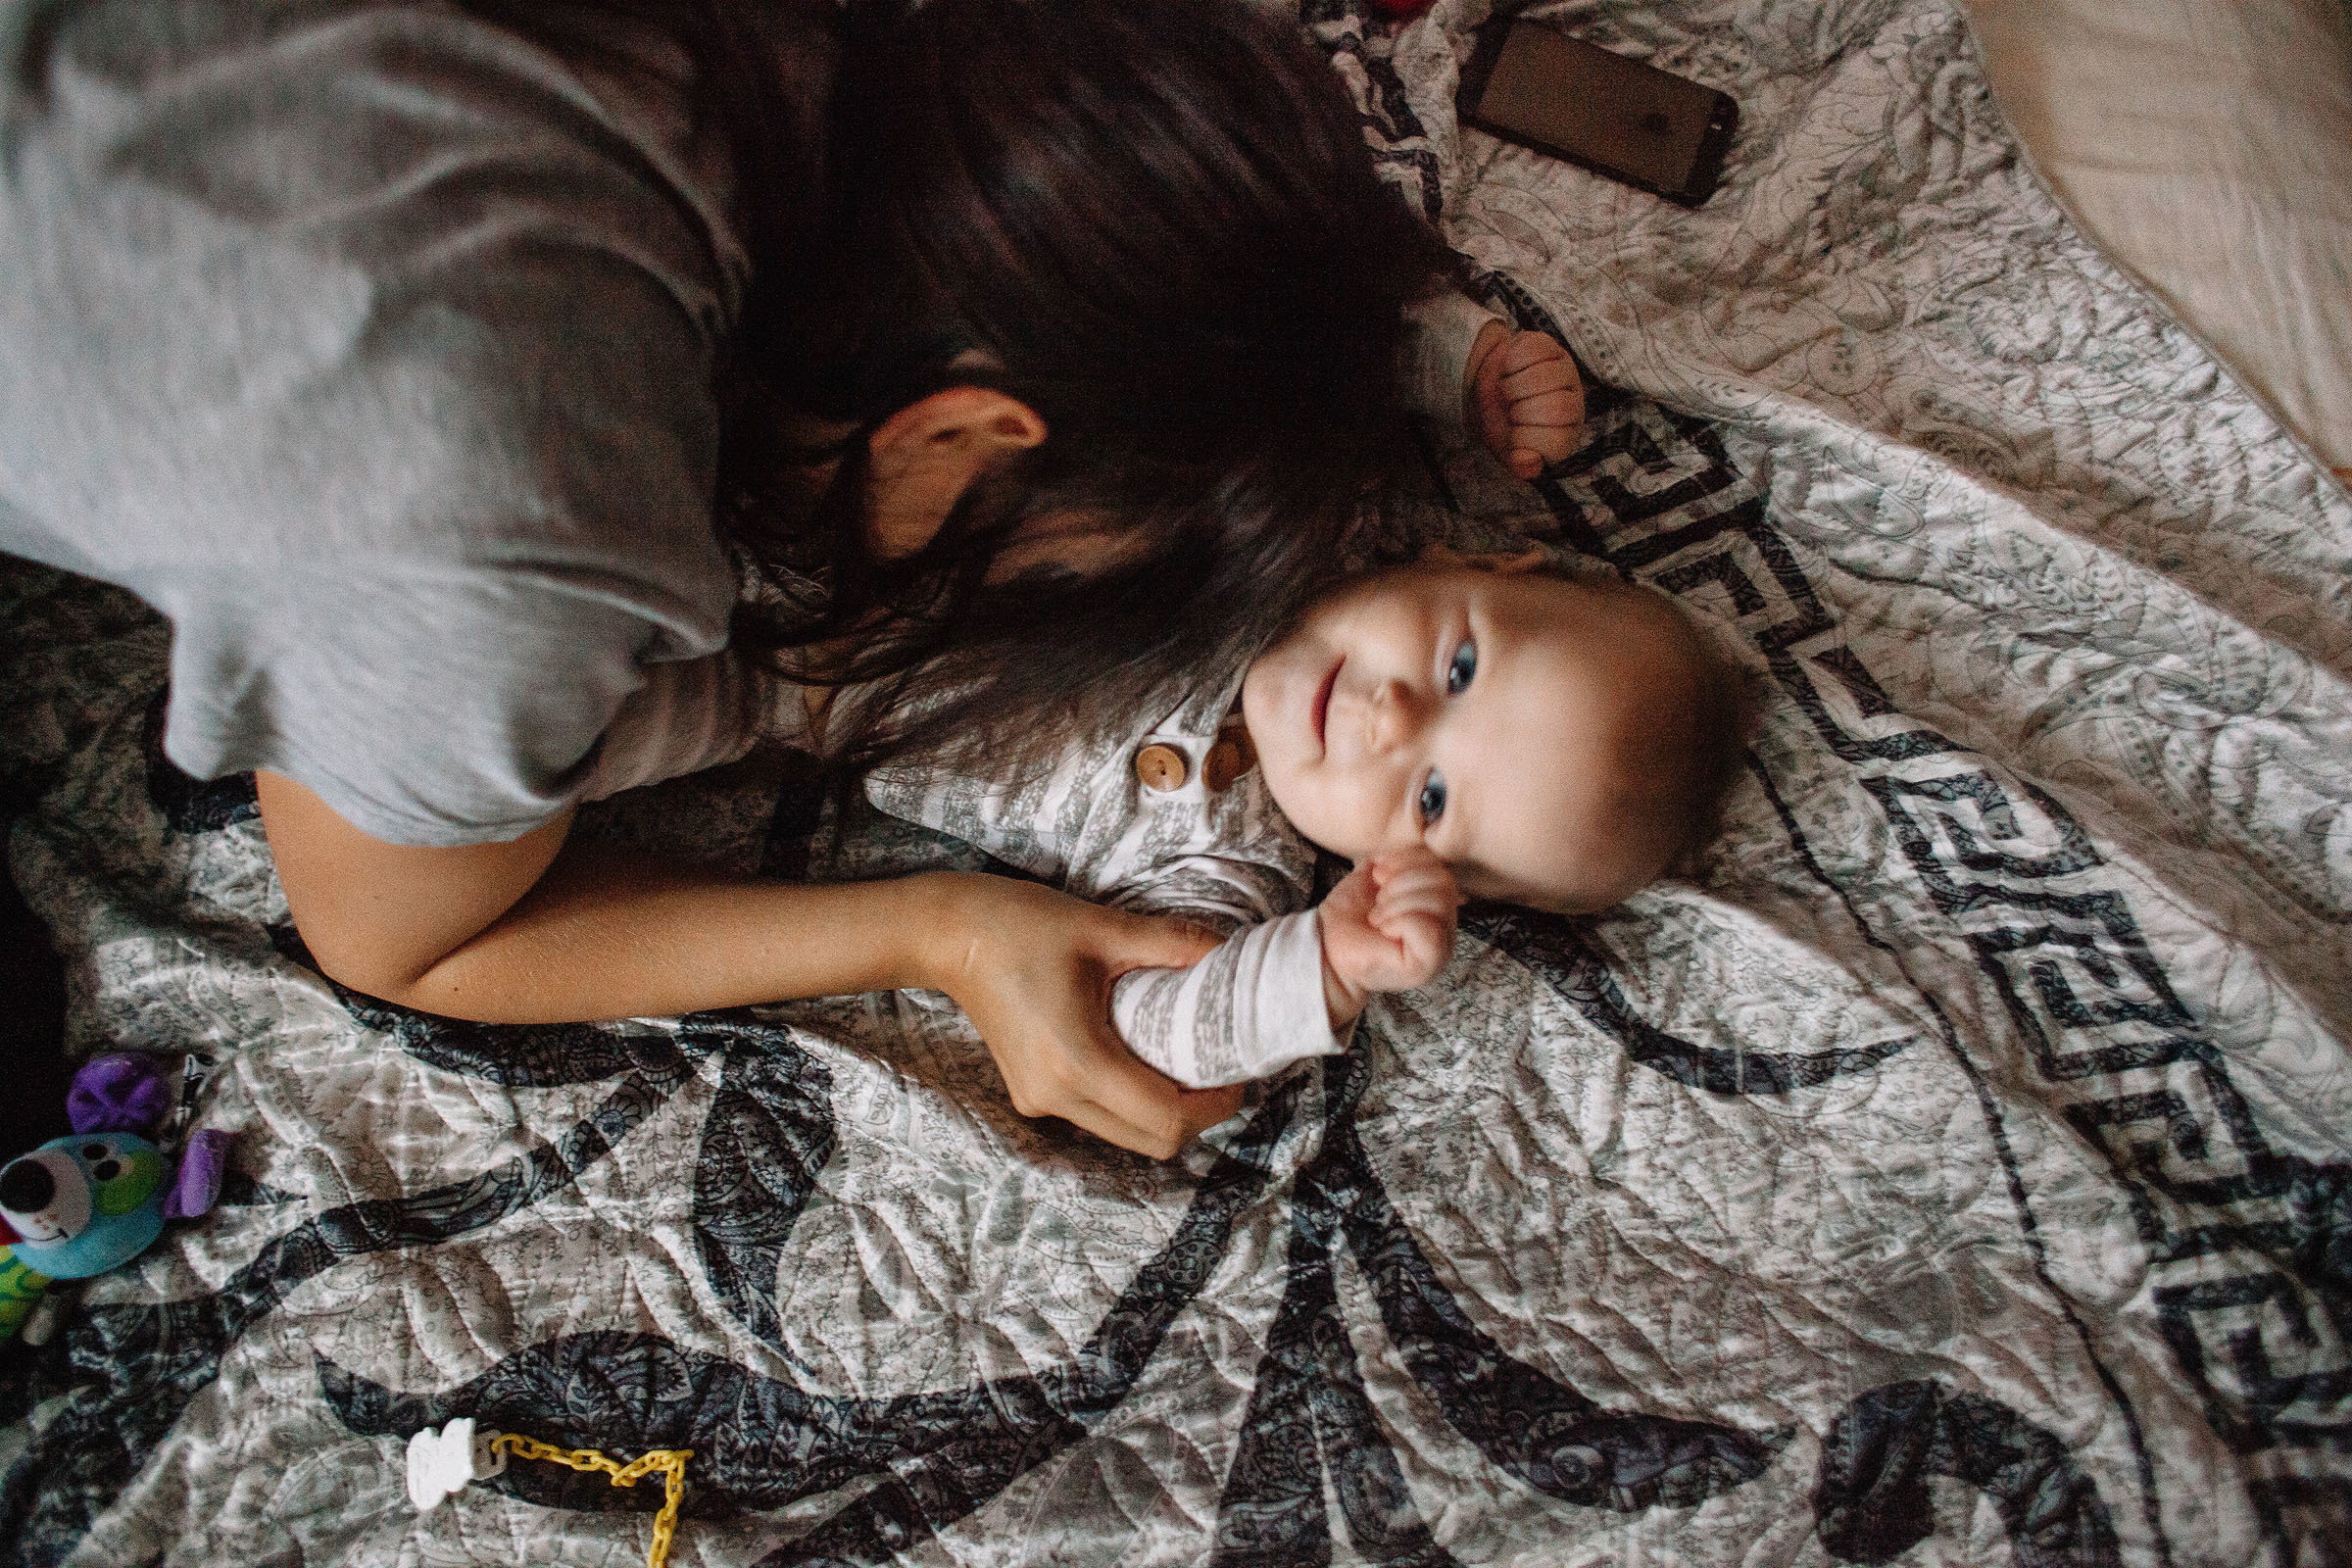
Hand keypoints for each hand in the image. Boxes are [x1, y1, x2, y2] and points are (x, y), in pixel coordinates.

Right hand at [930, 874, 1239, 1158]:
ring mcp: (1040, 1101)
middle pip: (1153, 1141)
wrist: (947, 935)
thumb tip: (1229, 953)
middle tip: (1221, 1067)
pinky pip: (1101, 1116)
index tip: (1239, 1070)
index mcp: (1076, 1062)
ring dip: (1166, 1108)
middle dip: (1198, 1113)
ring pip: (1128, 1134)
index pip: (1167, 1119)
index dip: (1216, 1104)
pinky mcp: (1032, 1094)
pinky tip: (1143, 1055)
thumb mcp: (1102, 926)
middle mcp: (1056, 1096)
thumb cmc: (1018, 924)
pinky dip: (1133, 1099)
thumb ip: (1173, 943)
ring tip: (1187, 1057)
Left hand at [1316, 847, 1463, 1021]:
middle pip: (1444, 881)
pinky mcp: (1429, 963)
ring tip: (1378, 916)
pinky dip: (1401, 921)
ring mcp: (1441, 945)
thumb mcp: (1368, 880)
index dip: (1409, 859)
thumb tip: (1398, 850)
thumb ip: (1389, 862)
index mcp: (1432, 902)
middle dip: (1403, 881)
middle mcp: (1444, 923)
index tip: (1377, 870)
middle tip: (1378, 899)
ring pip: (1439, 902)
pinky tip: (1384, 929)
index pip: (1440, 866)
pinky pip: (1429, 929)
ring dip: (1398, 901)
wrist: (1327, 950)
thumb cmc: (1349, 920)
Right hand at [1466, 322, 1585, 478]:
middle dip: (1522, 412)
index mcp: (1566, 432)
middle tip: (1510, 411)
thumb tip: (1529, 463)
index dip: (1529, 440)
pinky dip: (1511, 362)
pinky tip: (1509, 370)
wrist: (1484, 389)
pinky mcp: (1548, 344)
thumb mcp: (1507, 450)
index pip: (1559, 442)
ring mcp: (1563, 369)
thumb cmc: (1501, 424)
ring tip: (1508, 392)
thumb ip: (1520, 464)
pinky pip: (1532, 350)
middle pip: (1559, 409)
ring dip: (1513, 387)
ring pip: (1545, 377)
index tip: (1514, 434)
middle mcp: (1572, 400)